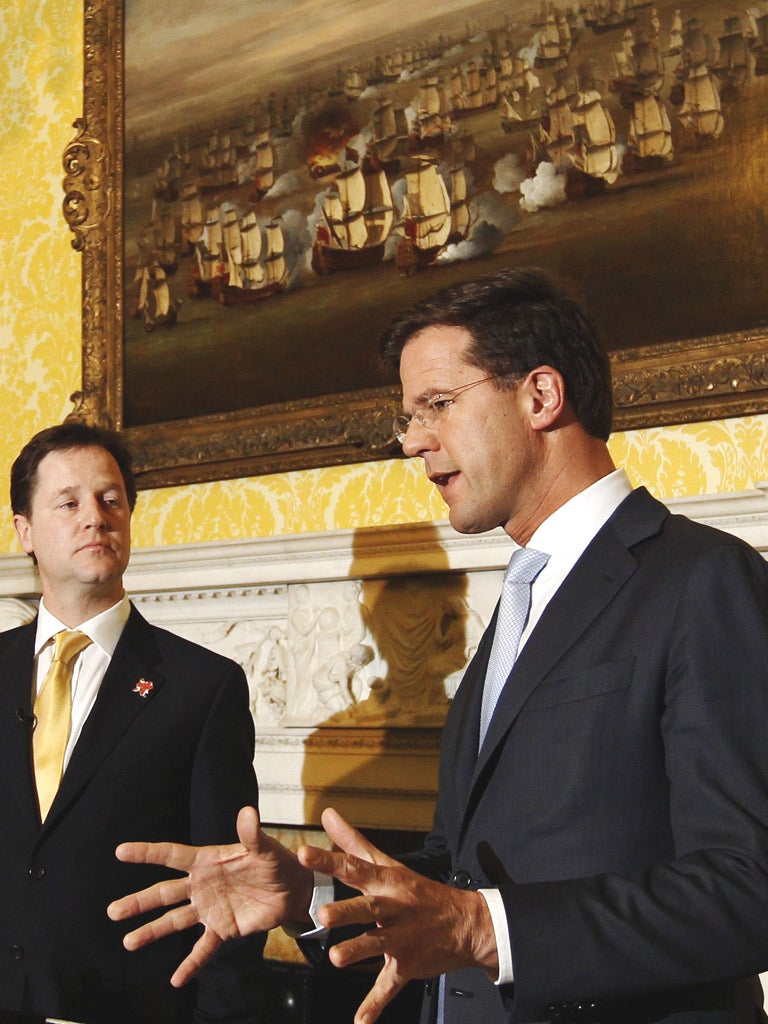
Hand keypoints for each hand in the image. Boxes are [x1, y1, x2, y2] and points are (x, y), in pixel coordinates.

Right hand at [107, 805, 313, 986]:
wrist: (291, 888)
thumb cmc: (274, 860)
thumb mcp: (263, 847)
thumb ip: (251, 834)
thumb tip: (247, 813)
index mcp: (207, 861)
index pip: (172, 855)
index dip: (147, 853)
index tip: (120, 851)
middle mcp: (201, 886)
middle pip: (164, 893)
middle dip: (139, 902)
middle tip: (112, 911)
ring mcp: (209, 909)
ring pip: (174, 921)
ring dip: (152, 932)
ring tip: (128, 942)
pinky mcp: (223, 930)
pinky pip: (203, 948)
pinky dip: (190, 965)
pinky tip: (176, 980)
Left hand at [299, 808, 498, 1023]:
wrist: (464, 923)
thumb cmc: (417, 891)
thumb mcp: (389, 864)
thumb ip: (354, 843)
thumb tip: (328, 815)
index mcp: (387, 882)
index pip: (355, 867)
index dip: (329, 861)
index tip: (303, 853)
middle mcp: (394, 907)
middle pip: (369, 907)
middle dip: (347, 910)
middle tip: (323, 913)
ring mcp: (402, 937)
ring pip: (378, 944)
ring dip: (358, 951)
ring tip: (335, 958)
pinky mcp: (408, 966)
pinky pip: (390, 986)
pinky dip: (375, 1004)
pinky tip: (360, 1021)